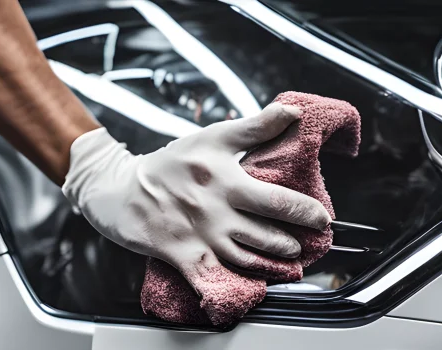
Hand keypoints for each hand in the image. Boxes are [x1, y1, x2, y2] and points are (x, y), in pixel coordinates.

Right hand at [61, 103, 331, 276]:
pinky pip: (212, 278)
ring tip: (290, 260)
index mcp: (225, 178)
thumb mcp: (211, 138)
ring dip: (273, 263)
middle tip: (308, 242)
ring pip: (246, 258)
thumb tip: (293, 113)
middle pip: (265, 233)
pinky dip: (233, 285)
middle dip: (293, 242)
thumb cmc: (169, 164)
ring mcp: (198, 236)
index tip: (321, 218)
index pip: (276, 198)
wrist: (119, 189)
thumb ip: (255, 127)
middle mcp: (214, 209)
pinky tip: (252, 286)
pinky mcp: (181, 256)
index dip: (305, 212)